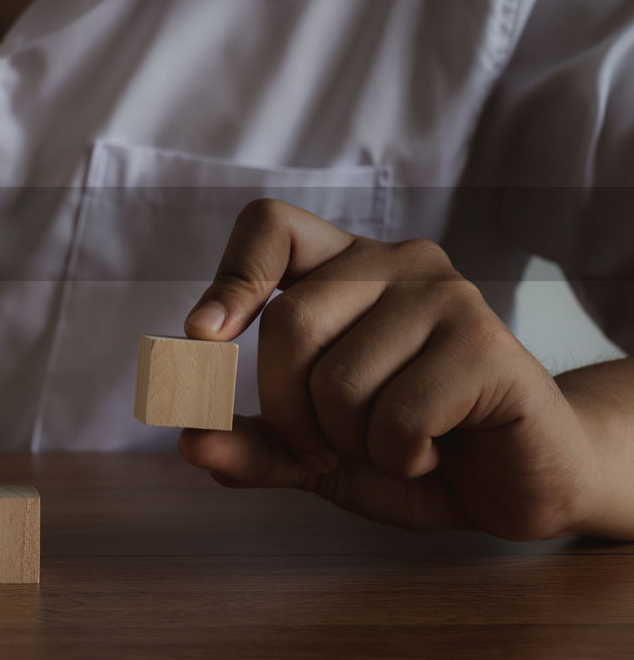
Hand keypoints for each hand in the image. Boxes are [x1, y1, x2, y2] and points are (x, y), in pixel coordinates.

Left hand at [178, 199, 594, 539]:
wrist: (518, 481)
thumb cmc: (409, 447)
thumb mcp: (315, 452)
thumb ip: (254, 444)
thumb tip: (189, 441)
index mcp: (344, 266)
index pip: (269, 225)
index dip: (229, 278)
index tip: (203, 338)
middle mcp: (395, 262)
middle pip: (288, 325)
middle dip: (289, 413)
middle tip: (328, 446)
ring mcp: (446, 296)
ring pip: (338, 381)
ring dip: (351, 444)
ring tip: (394, 445)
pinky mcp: (488, 344)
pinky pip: (397, 417)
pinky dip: (399, 458)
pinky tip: (433, 452)